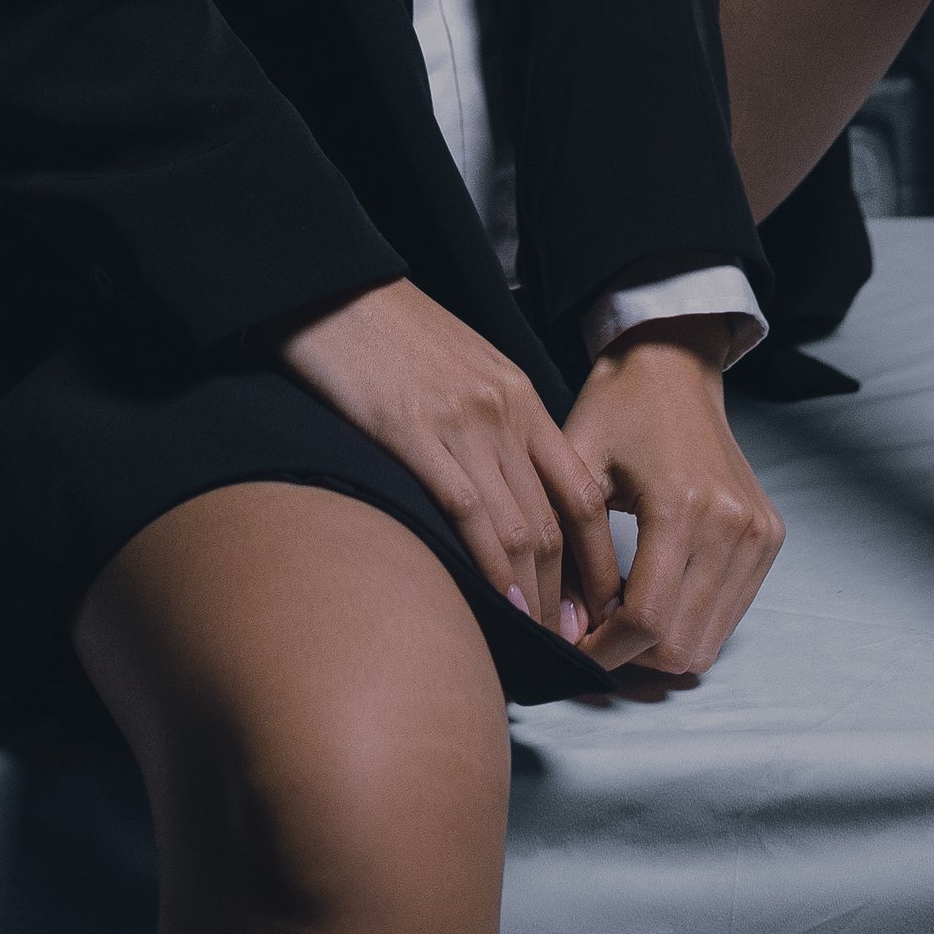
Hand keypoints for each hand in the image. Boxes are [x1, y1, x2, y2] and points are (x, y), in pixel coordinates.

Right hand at [271, 278, 621, 637]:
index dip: (597, 556)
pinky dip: (492, 568)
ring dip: (538, 595)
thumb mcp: (463, 370)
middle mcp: (505, 413)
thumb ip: (493, 425)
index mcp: (520, 398)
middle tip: (577, 645)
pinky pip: (469, 512)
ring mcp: (463, 424)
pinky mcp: (415, 433)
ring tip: (544, 643)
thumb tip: (507, 493)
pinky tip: (503, 606)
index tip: (600, 605)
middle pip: (556, 521)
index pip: (579, 491)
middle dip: (572, 591)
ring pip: (521, 527)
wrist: (334, 289)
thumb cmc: (391, 334)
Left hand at [562, 318, 783, 679]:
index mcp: (681, 505)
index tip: (569, 648)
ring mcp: (757, 532)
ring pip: (708, 640)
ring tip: (621, 612)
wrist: (673, 365)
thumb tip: (570, 632)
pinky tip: (655, 591)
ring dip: (659, 645)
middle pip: (680, 644)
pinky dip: (688, 620)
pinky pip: (729, 614)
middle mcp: (732, 524)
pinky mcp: (769, 536)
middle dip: (629, 655)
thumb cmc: (616, 410)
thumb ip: (573, 556)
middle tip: (592, 632)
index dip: (603, 652)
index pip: (646, 619)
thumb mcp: (576, 470)